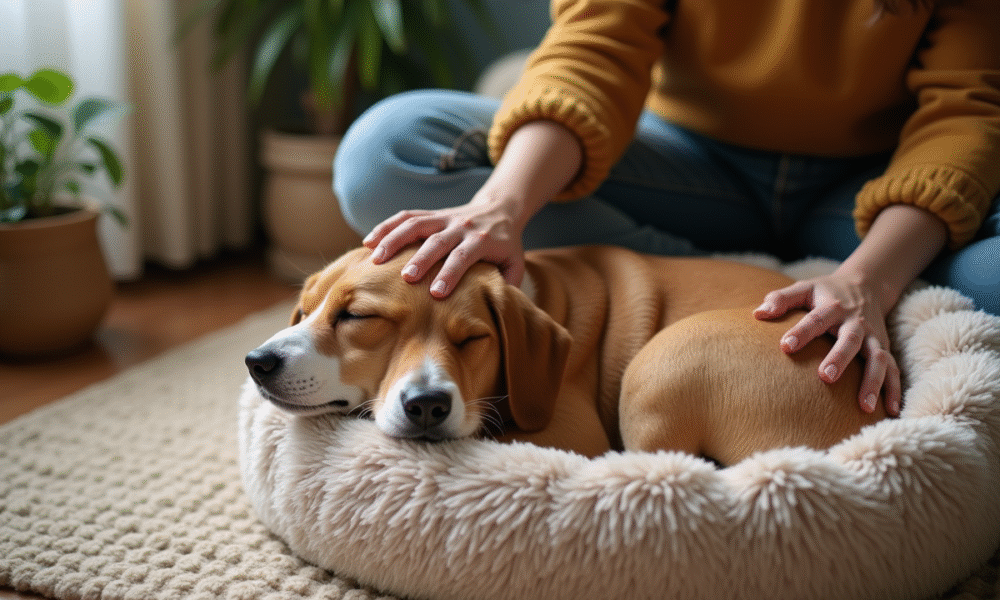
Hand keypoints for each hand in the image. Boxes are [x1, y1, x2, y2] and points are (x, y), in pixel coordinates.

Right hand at [363, 197, 525, 297]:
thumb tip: (497, 307)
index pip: (463, 256)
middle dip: (420, 259)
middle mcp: (460, 226)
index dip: (450, 273)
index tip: (436, 293)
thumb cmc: (505, 244)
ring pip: (416, 224)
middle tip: (406, 278)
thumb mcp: (515, 263)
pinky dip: (386, 227)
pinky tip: (369, 242)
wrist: (500, 209)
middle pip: (437, 241)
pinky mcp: (431, 214)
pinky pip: (406, 216)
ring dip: (394, 240)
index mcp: (481, 240)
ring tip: (376, 260)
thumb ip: (508, 284)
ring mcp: (444, 218)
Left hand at [754, 272, 901, 416]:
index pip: (816, 319)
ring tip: (864, 407)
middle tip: (826, 377)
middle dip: (840, 358)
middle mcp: (856, 322)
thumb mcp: (804, 288)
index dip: (801, 332)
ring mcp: (874, 337)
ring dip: (873, 382)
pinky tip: (891, 412)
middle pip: (851, 339)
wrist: (865, 285)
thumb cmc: (826, 293)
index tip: (785, 347)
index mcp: (833, 307)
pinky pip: (894, 370)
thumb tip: (758, 314)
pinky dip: (894, 390)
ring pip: (879, 358)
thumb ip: (781, 299)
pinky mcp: (884, 348)